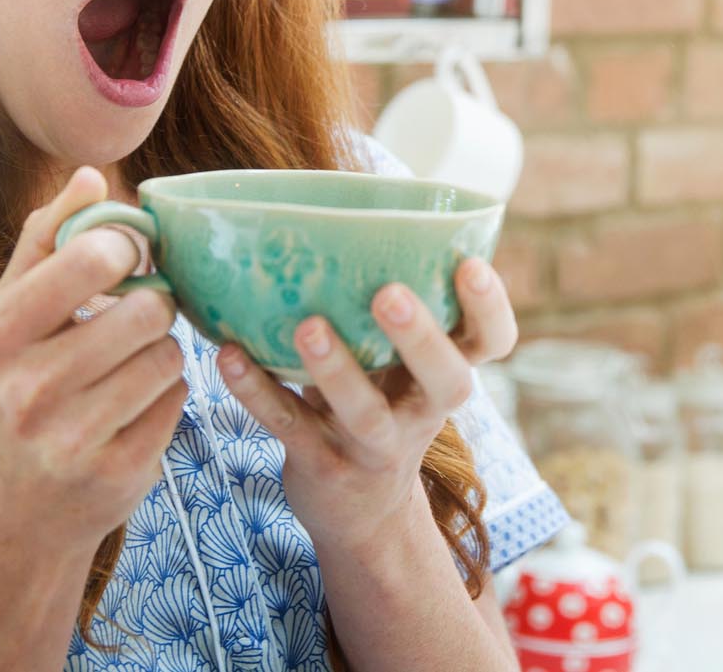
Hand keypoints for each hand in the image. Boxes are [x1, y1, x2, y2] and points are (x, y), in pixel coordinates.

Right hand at [0, 167, 187, 552]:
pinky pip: (178, 401)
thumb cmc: (12, 396)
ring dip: (161, 354)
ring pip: (169, 355)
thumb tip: (91, 174)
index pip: (91, 257)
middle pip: (147, 308)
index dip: (129, 248)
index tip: (129, 258)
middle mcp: (26, 390)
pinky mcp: (118, 474)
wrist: (14, 519)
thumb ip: (44, 243)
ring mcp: (72, 438)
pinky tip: (132, 410)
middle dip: (151, 307)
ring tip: (128, 367)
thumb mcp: (4, 321)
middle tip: (134, 318)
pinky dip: (166, 397)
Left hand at [216, 258, 518, 548]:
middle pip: (446, 381)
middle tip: (389, 294)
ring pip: (365, 413)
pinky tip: (230, 356)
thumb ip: (385, 309)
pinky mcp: (323, 467)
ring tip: (307, 327)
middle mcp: (422, 412)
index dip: (490, 307)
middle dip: (421, 338)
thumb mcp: (398, 365)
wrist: (361, 516)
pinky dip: (258, 392)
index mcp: (446, 374)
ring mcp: (375, 446)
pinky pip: (291, 428)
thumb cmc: (379, 406)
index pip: (492, 341)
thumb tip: (342, 207)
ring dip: (337, 370)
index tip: (469, 265)